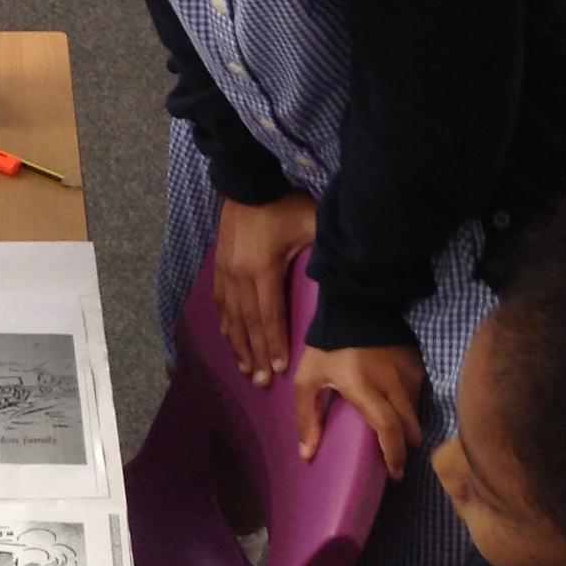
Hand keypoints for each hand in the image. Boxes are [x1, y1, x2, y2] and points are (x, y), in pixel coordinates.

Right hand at [213, 194, 316, 386]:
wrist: (249, 182)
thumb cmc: (285, 203)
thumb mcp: (311, 222)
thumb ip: (326, 250)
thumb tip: (347, 274)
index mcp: (263, 270)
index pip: (270, 316)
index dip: (275, 344)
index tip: (279, 369)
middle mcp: (240, 277)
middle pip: (249, 325)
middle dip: (257, 356)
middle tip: (261, 384)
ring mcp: (226, 273)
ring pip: (232, 319)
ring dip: (239, 346)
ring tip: (246, 370)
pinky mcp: (219, 267)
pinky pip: (221, 304)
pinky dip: (226, 326)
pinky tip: (230, 340)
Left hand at [294, 343, 425, 479]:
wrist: (355, 305)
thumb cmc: (326, 345)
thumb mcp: (307, 379)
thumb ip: (307, 417)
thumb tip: (306, 454)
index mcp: (365, 388)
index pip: (389, 429)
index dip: (394, 454)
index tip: (395, 473)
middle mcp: (393, 384)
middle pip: (409, 427)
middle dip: (405, 447)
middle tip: (395, 461)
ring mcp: (409, 373)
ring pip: (416, 412)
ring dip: (408, 427)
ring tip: (395, 435)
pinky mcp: (418, 363)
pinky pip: (419, 394)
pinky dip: (410, 406)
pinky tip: (398, 409)